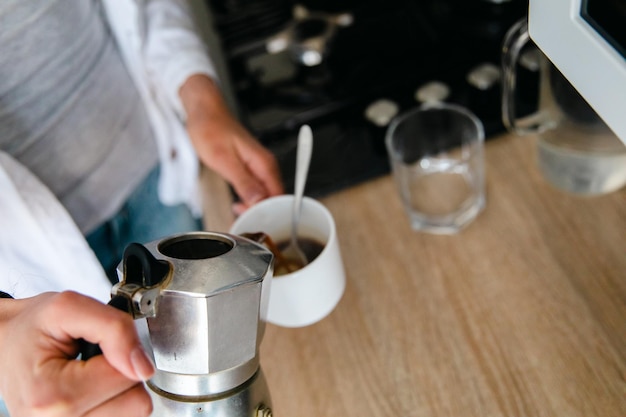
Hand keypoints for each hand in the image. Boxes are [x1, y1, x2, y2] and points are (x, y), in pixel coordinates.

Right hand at [0, 291, 153, 416]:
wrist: (3, 343)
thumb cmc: (31, 327)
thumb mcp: (69, 307)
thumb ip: (115, 329)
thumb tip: (143, 365)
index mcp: (55, 396)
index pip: (129, 377)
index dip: (123, 352)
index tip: (98, 344)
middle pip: (136, 403)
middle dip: (122, 374)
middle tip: (93, 361)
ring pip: (131, 412)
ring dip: (116, 390)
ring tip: (89, 375)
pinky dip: (111, 401)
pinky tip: (91, 390)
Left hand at [180, 74, 283, 214]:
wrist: (205, 112)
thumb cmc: (211, 130)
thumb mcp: (224, 160)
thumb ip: (243, 182)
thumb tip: (258, 201)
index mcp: (264, 164)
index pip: (278, 197)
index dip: (267, 212)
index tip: (250, 218)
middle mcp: (266, 166)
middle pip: (274, 198)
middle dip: (261, 212)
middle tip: (241, 218)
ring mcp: (260, 167)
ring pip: (266, 195)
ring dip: (255, 207)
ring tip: (239, 213)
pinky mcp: (252, 168)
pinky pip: (258, 189)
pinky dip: (251, 199)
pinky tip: (240, 204)